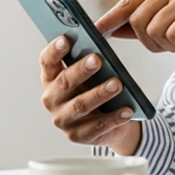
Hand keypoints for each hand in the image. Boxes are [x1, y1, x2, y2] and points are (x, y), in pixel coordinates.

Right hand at [39, 35, 142, 152]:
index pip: (47, 62)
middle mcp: (52, 99)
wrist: (107, 121)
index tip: (65, 38)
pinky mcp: (78, 136)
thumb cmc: (95, 88)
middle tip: (98, 59)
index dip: (54, 50)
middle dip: (81, 70)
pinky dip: (114, 118)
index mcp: (51, 78)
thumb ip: (89, 59)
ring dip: (99, 93)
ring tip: (117, 83)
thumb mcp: (91, 74)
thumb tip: (99, 43)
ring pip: (80, 105)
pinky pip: (97, 127)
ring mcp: (63, 119)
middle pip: (64, 82)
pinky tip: (127, 109)